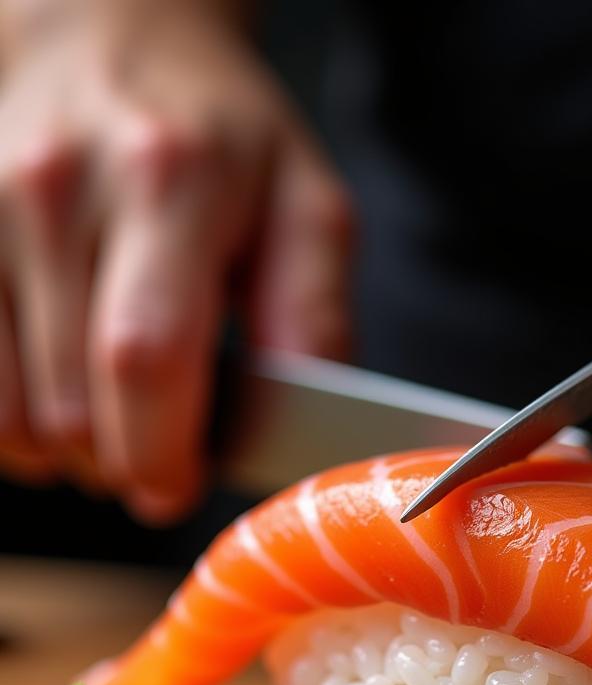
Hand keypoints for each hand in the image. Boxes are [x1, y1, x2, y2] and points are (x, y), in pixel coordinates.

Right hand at [0, 1, 352, 521]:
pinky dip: (7, 424)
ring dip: (64, 451)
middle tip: (158, 455)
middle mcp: (55, 187)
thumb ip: (315, 313)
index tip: (177, 487)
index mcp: (170, 182)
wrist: (101, 32)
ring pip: (4, 412)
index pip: (145, 357)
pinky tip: (52, 395)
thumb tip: (307, 425)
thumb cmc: (219, 137)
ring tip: (111, 421)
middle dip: (120, 464)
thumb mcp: (305, 206)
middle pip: (70, 404)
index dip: (160, 452)